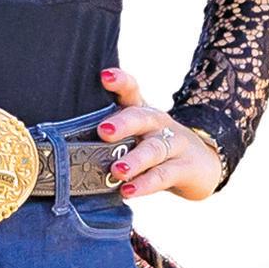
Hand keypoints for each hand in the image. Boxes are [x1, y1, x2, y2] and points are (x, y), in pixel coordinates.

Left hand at [96, 68, 223, 201]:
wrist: (203, 165)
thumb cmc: (155, 150)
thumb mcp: (136, 137)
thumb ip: (110, 138)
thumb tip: (65, 149)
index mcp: (143, 112)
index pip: (132, 91)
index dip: (120, 82)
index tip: (104, 76)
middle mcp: (159, 124)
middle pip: (142, 117)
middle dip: (123, 123)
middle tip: (104, 131)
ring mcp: (175, 144)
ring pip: (154, 149)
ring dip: (135, 160)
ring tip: (117, 171)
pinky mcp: (186, 168)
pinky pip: (164, 175)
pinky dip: (145, 183)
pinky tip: (129, 190)